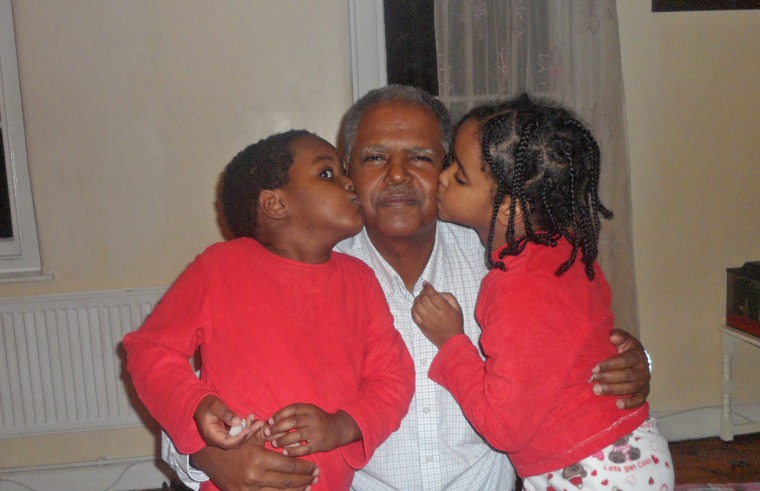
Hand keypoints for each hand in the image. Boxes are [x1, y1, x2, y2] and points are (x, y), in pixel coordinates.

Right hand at [191, 435, 318, 490]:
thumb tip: (288, 432)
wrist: (209, 455)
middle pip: (287, 481)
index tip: (315, 467)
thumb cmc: (234, 442)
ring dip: (296, 490)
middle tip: (316, 477)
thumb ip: (269, 434)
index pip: (289, 466)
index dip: (304, 468)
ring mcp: (249, 488)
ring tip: (308, 487)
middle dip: (304, 480)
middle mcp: (255, 476)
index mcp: (259, 459)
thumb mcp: (251, 434)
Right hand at [194, 394, 257, 448]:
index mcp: (211, 435)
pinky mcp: (227, 432)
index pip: (227, 443)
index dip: (239, 438)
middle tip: (259, 424)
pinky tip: (253, 419)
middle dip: (248, 434)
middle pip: (235, 443)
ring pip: (238, 439)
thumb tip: (238, 422)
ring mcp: (222, 436)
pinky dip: (246, 427)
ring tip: (259, 421)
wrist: (201, 403)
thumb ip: (226, 414)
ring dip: (250, 430)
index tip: (248, 430)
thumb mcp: (216, 406)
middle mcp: (217, 439)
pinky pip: (238, 433)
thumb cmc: (207, 403)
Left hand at [264, 404, 360, 456]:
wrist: (339, 428)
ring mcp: (317, 432)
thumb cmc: (318, 420)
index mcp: (310, 408)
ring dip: (283, 440)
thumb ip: (294, 413)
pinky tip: (284, 452)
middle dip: (277, 427)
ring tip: (273, 444)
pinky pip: (304, 448)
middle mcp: (314, 419)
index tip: (269, 421)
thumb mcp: (309, 411)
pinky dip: (293, 451)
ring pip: (297, 435)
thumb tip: (272, 420)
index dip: (279, 414)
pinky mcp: (320, 444)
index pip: (292, 409)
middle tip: (267, 433)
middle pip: (293, 422)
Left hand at [412, 281, 463, 347]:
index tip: (425, 283)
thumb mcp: (458, 309)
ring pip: (417, 305)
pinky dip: (413, 308)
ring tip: (420, 297)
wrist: (451, 341)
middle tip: (424, 291)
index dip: (428, 287)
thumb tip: (439, 292)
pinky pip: (414, 314)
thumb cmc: (455, 324)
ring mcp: (427, 320)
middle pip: (424, 298)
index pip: (433, 294)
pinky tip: (416, 306)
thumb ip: (450, 298)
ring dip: (417, 299)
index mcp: (444, 309)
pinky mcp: (422, 326)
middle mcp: (435, 314)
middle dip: (422, 292)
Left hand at [591, 328, 650, 408]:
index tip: (594, 368)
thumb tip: (613, 337)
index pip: (624, 360)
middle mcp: (643, 370)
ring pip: (630, 388)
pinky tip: (618, 404)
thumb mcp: (624, 339)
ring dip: (613, 390)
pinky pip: (639, 400)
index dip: (609, 365)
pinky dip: (630, 403)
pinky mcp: (643, 393)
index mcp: (638, 355)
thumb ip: (619, 336)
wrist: (640, 360)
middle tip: (592, 379)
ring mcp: (644, 382)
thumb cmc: (627, 349)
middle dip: (607, 378)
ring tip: (597, 390)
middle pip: (626, 375)